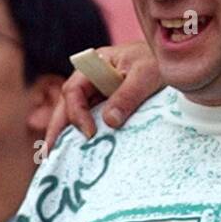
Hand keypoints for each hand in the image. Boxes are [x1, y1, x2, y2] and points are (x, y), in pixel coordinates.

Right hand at [43, 41, 160, 150]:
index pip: (73, 91)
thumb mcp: (146, 75)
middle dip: (56, 129)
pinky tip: (76, 154)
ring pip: (75, 115)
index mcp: (93, 66)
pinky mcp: (105, 107)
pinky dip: (82, 136)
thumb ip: (128, 96)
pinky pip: (90, 122)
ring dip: (66, 135)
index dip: (77, 113)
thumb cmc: (158, 62)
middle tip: (48, 155)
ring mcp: (96, 94)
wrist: (172, 62)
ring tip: (56, 159)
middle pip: (66, 105)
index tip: (90, 133)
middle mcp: (90, 80)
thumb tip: (109, 122)